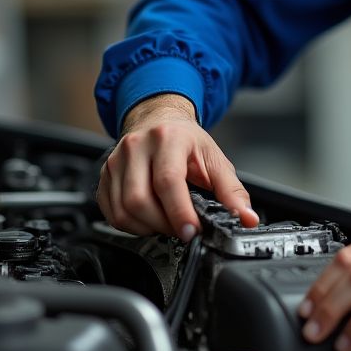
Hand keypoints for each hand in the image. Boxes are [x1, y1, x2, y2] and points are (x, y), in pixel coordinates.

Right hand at [96, 93, 258, 240]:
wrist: (158, 119)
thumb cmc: (186, 140)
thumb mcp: (214, 159)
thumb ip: (232, 191)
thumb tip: (246, 218)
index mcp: (167, 138)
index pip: (167, 180)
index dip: (178, 212)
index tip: (191, 231)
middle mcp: (137, 147)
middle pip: (139, 199)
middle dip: (163, 224)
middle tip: (182, 227)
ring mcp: (116, 161)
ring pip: (123, 210)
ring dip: (147, 227)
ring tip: (167, 223)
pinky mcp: (104, 175)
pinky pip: (111, 213)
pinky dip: (130, 225)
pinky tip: (148, 219)